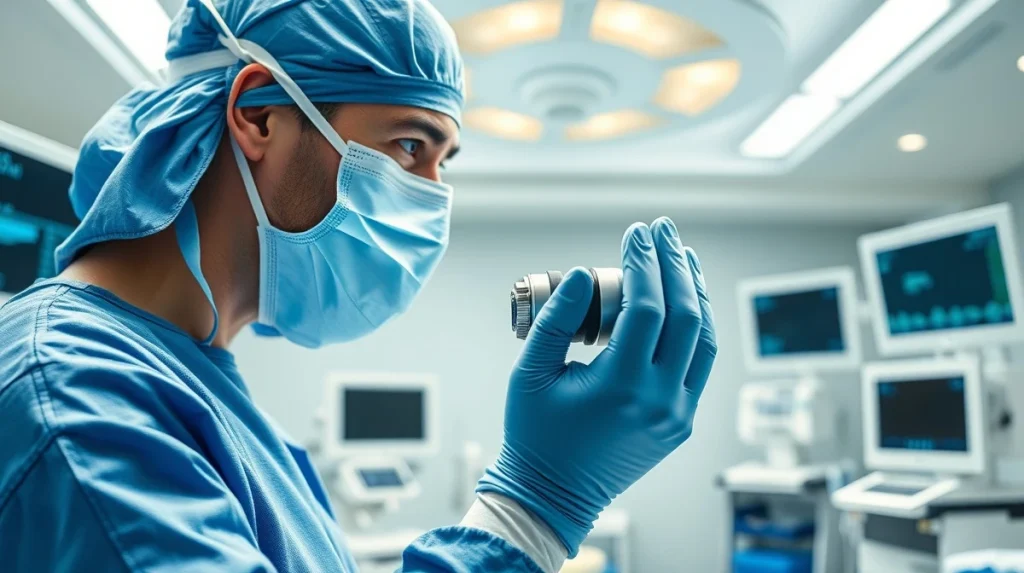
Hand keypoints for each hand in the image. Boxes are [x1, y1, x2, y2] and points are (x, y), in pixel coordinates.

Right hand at [477, 217, 716, 555]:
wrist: (553, 494)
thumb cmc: (535, 434)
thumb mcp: (530, 373)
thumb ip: (556, 319)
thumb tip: (586, 273)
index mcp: (621, 387)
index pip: (647, 309)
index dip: (644, 264)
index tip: (636, 233)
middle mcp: (659, 401)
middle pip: (685, 316)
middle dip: (675, 265)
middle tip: (663, 230)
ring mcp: (677, 414)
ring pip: (704, 340)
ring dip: (695, 292)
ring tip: (682, 255)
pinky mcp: (681, 422)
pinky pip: (699, 364)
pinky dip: (696, 326)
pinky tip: (686, 299)